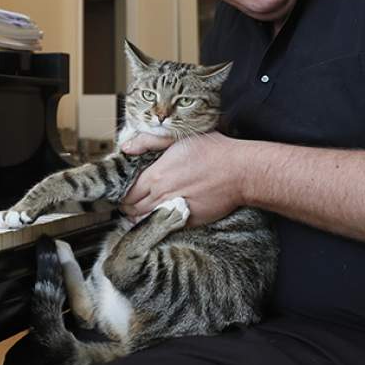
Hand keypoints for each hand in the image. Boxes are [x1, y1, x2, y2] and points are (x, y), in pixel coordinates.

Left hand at [119, 132, 246, 227]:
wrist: (240, 172)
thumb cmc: (213, 151)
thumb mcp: (178, 137)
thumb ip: (148, 141)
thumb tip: (126, 148)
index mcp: (156, 176)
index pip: (128, 193)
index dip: (123, 195)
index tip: (124, 194)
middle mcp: (162, 195)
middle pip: (133, 209)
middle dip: (128, 207)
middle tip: (128, 205)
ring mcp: (175, 210)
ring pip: (146, 220)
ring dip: (138, 218)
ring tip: (137, 214)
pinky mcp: (189, 221)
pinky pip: (164, 227)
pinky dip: (156, 225)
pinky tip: (155, 220)